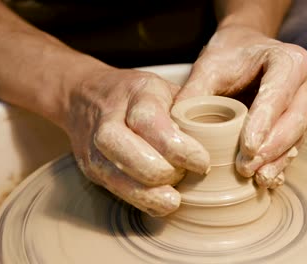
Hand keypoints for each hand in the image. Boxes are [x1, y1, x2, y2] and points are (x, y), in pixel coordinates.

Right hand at [64, 67, 209, 215]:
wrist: (85, 96)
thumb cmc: (136, 95)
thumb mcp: (166, 90)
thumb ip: (189, 112)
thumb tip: (221, 140)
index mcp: (135, 93)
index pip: (151, 123)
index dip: (179, 148)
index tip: (202, 163)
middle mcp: (108, 118)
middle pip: (129, 152)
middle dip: (163, 173)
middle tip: (187, 176)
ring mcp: (93, 145)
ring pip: (116, 176)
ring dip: (149, 194)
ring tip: (174, 199)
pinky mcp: (90, 167)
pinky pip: (114, 189)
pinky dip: (139, 200)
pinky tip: (159, 201)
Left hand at [177, 25, 306, 187]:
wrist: (246, 50)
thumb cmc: (229, 56)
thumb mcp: (207, 68)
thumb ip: (194, 94)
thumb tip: (177, 129)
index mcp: (288, 60)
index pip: (279, 92)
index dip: (264, 121)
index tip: (247, 147)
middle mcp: (305, 83)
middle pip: (295, 119)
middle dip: (271, 148)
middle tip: (246, 168)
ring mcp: (306, 105)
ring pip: (297, 137)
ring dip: (277, 161)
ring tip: (257, 179)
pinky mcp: (299, 124)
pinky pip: (293, 146)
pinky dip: (279, 164)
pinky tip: (265, 180)